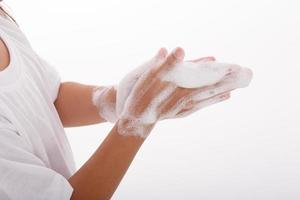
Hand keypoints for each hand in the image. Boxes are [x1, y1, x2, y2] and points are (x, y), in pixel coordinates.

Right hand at [116, 47, 242, 137]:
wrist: (136, 119)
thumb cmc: (141, 96)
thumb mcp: (148, 76)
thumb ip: (164, 64)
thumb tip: (178, 49)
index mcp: (182, 89)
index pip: (206, 78)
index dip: (220, 71)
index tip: (235, 66)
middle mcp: (187, 99)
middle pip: (211, 88)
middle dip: (228, 81)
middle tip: (245, 75)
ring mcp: (186, 107)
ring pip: (209, 97)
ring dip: (224, 90)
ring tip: (237, 85)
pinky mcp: (183, 112)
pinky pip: (203, 105)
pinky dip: (215, 100)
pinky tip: (224, 97)